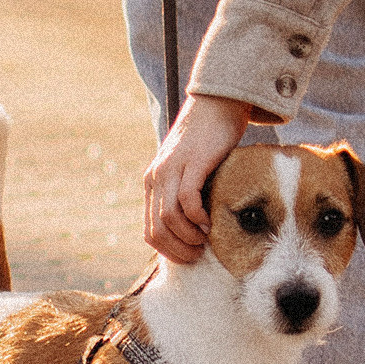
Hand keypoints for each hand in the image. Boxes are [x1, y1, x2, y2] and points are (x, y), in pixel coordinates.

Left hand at [144, 92, 257, 262]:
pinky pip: (187, 199)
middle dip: (177, 250)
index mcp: (152, 182)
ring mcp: (171, 168)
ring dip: (188, 236)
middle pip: (156, 229)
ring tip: (205, 239)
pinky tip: (210, 222)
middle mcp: (156, 176)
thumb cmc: (209, 144)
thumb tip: (193, 232)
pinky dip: (197, 217)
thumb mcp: (189, 173)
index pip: (149, 230)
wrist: (216, 106)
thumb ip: (184, 195)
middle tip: (198, 255)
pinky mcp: (191, 162)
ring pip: (168, 217)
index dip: (168, 251)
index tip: (189, 257)